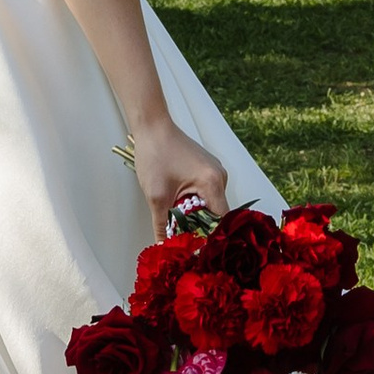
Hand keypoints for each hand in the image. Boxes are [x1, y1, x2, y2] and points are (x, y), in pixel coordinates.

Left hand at [130, 116, 227, 236]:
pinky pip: (206, 192)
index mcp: (212, 182)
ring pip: (210, 203)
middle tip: (181, 234)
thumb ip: (162, 225)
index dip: (209, 236)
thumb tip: (165, 247)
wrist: (152, 127)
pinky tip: (178, 202)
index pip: (221, 220)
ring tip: (175, 216)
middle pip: (216, 213)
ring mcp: (215, 171)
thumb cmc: (155, 154)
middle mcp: (220, 176)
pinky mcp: (207, 169)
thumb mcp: (156, 196)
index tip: (196, 247)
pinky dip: (194, 201)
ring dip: (195, 213)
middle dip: (199, 226)